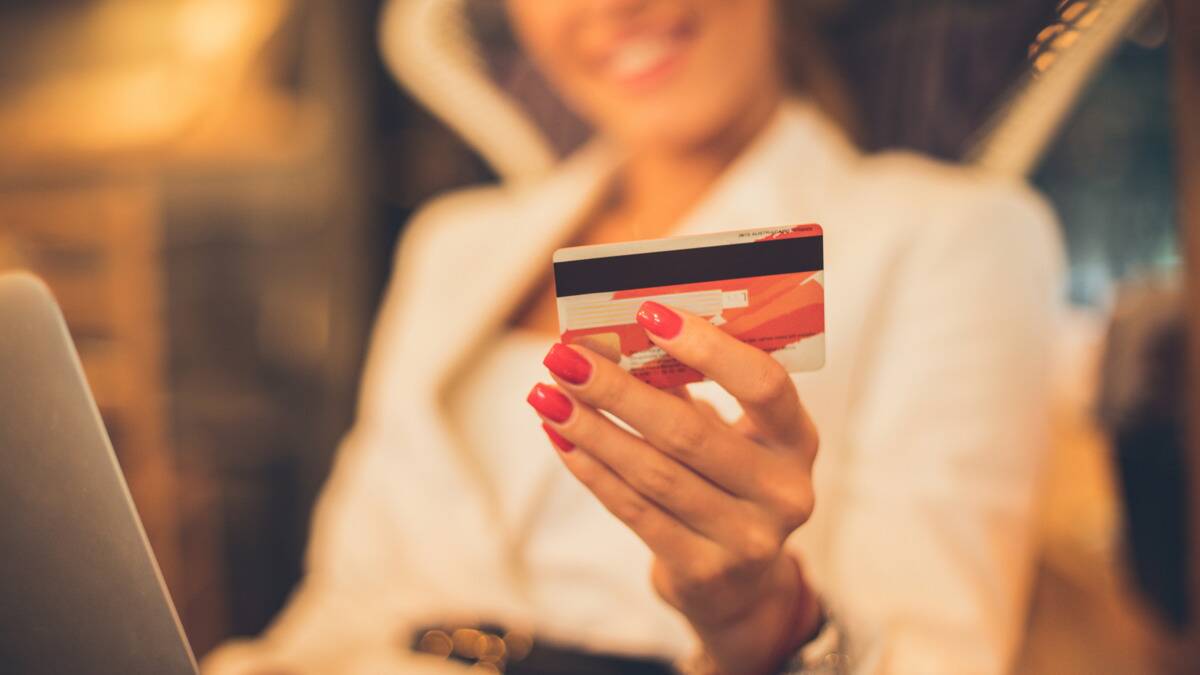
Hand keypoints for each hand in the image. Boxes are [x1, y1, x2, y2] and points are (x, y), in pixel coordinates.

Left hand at [528, 301, 821, 673]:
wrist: (739, 585)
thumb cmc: (727, 481)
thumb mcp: (732, 435)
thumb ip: (688, 388)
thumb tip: (617, 334)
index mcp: (797, 441)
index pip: (764, 385)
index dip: (709, 347)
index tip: (648, 313)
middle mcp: (783, 492)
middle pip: (690, 433)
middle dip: (618, 389)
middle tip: (564, 355)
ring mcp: (746, 539)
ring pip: (653, 474)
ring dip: (591, 428)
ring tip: (546, 393)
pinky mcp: (703, 570)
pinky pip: (635, 511)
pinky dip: (591, 469)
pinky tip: (560, 437)